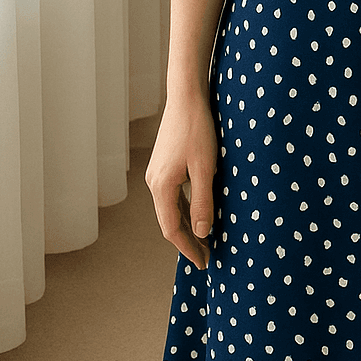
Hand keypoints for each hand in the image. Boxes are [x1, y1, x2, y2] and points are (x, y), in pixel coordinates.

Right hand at [144, 89, 217, 271]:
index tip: (204, 263)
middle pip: (169, 222)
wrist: (186, 97)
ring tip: (205, 241)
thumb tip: (203, 232)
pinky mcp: (163, 165)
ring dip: (187, 226)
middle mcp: (154, 182)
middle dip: (187, 241)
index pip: (172, 229)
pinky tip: (198, 215)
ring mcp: (156, 174)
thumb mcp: (206, 168)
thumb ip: (203, 201)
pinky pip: (172, 196)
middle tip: (206, 258)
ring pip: (170, 209)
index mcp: (162, 186)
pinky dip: (185, 210)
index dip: (188, 248)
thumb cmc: (198, 130)